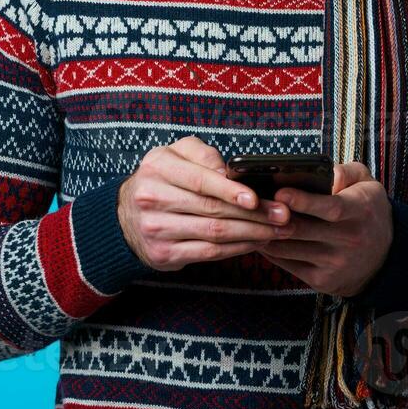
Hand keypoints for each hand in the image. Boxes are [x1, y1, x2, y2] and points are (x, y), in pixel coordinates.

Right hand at [117, 135, 296, 271]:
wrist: (124, 216)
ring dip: (252, 233)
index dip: (231, 190)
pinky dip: (236, 249)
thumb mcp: (175, 154)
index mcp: (158, 168)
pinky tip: (255, 243)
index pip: (200, 180)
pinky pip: (208, 253)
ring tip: (278, 230)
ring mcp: (157, 229)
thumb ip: (202, 154)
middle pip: (212, 209)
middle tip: (283, 216)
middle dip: (254, 214)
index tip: (257, 197)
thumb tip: (229, 173)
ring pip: (214, 233)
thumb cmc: (162, 179)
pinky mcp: (163, 254)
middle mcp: (153, 198)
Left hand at [257, 161, 391, 298]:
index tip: (280, 191)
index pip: (330, 208)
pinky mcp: (322, 281)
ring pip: (289, 248)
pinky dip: (270, 250)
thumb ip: (347, 172)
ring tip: (249, 217)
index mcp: (360, 212)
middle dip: (273, 216)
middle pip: (303, 230)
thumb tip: (326, 173)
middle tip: (252, 203)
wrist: (386, 258)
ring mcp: (334, 264)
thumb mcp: (368, 184)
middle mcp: (349, 240)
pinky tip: (260, 235)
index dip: (303, 201)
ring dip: (265, 233)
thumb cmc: (368, 211)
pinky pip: (287, 264)